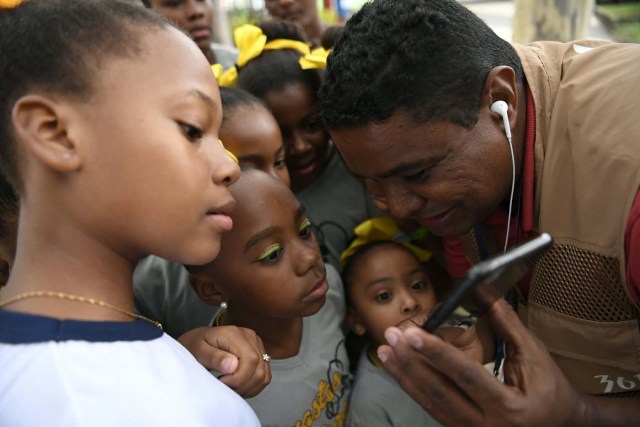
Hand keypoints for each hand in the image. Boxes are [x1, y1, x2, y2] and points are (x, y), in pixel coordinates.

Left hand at [178, 326, 270, 397]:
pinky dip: (252, 386)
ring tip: (229, 388)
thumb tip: (233, 366)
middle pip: (259, 369)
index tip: (221, 382)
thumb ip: (214, 357)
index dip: (238, 377)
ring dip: (248, 388)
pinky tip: (238, 386)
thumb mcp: (197, 351)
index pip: (250, 360)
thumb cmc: (194, 346)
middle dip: (242, 385)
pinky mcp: (259, 353)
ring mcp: (256, 345)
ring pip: (263, 375)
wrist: (196, 341)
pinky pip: (264, 376)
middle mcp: (250, 337)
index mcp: (235, 333)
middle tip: (223, 387)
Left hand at [377, 299, 586, 426]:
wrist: (561, 426)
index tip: (413, 334)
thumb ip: (506, 322)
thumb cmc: (550, 390)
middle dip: (411, 362)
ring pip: (430, 403)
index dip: (437, 353)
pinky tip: (398, 369)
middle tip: (391, 335)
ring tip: (385, 351)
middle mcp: (486, 426)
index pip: (466, 376)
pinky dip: (413, 387)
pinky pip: (432, 408)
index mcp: (509, 408)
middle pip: (439, 392)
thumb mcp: (533, 354)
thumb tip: (481, 289)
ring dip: (405, 375)